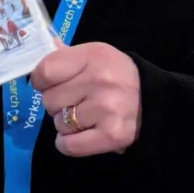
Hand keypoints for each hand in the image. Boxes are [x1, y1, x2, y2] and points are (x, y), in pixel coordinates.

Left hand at [29, 41, 141, 156]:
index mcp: (94, 55)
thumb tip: (42, 47)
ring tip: (84, 116)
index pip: (45, 72)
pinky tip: (79, 135)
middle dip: (57, 103)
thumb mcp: (95, 55)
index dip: (40, 81)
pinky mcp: (112, 135)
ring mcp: (107, 108)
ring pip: (59, 123)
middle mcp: (100, 80)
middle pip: (49, 100)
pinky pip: (69, 145)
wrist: (153, 99)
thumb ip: (66, 55)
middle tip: (74, 101)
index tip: (49, 84)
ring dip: (65, 123)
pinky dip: (68, 144)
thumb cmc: (117, 75)